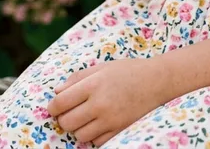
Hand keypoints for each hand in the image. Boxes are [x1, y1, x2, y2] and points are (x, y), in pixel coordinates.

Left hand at [47, 58, 168, 145]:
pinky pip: (96, 142)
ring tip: (86, 117)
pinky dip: (94, 135)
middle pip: (67, 122)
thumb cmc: (128, 71)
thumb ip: (78, 78)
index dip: (52, 107)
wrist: (157, 81)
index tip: (54, 107)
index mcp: (94, 84)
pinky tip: (99, 123)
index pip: (61, 102)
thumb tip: (56, 92)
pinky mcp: (119, 131)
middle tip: (70, 112)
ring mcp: (110, 120)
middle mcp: (100, 103)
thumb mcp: (102, 67)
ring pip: (79, 135)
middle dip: (64, 118)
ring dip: (79, 128)